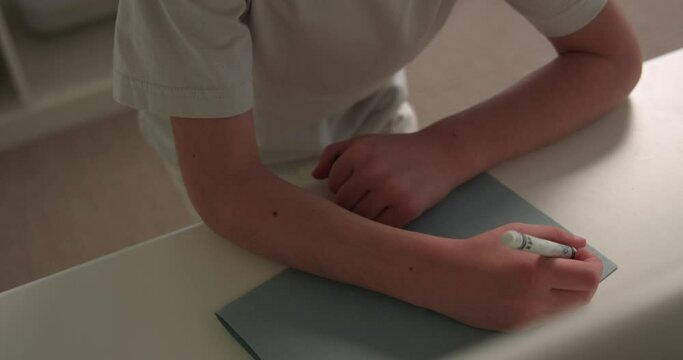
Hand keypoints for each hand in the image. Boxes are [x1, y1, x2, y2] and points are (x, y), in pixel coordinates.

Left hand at [312, 132, 461, 226]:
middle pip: (344, 203)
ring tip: (377, 207)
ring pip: (360, 218)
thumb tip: (315, 176)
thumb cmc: (398, 150)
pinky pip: (381, 227)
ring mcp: (389, 191)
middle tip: (367, 199)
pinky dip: (382, 225)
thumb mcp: (366, 142)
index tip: (357, 186)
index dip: (342, 188)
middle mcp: (371, 170)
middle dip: (352, 204)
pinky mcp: (406, 208)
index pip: (333, 184)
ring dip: (366, 216)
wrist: (441, 153)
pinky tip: (389, 214)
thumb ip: (335, 154)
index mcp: (359, 152)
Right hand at [412, 223, 602, 330]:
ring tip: (548, 275)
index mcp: (536, 272)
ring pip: (568, 309)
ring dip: (568, 291)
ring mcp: (527, 318)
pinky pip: (547, 316)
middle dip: (583, 278)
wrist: (445, 276)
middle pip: (585, 297)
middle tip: (569, 264)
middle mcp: (535, 300)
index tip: (580, 254)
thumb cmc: (478, 251)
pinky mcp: (518, 327)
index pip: (588, 277)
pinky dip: (548, 301)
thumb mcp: (517, 231)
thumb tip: (578, 242)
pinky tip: (530, 287)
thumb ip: (553, 235)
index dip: (591, 263)